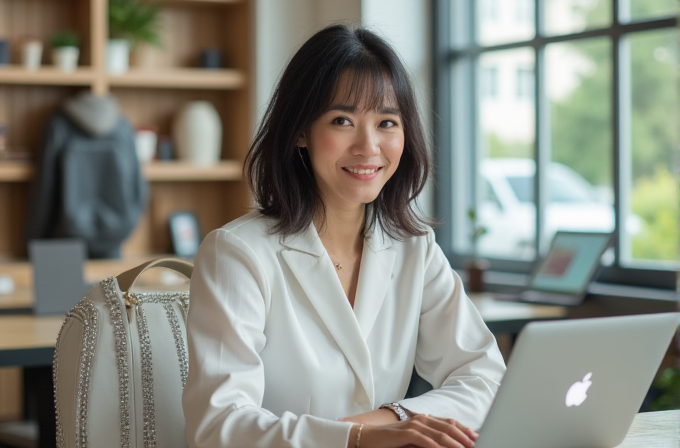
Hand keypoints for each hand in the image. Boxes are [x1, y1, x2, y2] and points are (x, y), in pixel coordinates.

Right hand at [349, 414, 477, 447]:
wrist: (369, 437)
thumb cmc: (392, 441)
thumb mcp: (414, 440)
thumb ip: (429, 440)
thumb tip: (446, 446)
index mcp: (425, 419)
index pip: (449, 422)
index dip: (464, 429)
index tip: (476, 438)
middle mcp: (421, 419)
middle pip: (448, 427)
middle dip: (464, 436)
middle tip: (475, 444)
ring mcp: (414, 425)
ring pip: (440, 433)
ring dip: (454, 443)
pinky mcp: (406, 433)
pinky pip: (425, 440)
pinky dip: (436, 446)